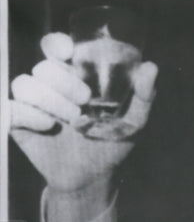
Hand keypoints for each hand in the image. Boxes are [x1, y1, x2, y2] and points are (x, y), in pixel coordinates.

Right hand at [10, 32, 157, 192]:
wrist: (92, 178)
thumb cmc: (110, 144)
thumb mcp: (132, 122)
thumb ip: (143, 96)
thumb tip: (151, 67)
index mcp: (71, 75)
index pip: (55, 46)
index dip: (56, 43)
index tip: (68, 52)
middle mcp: (49, 85)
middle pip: (43, 67)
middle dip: (63, 82)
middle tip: (84, 101)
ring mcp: (31, 104)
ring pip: (24, 84)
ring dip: (48, 99)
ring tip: (72, 120)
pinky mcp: (18, 124)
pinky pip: (10, 109)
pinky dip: (27, 114)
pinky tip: (47, 125)